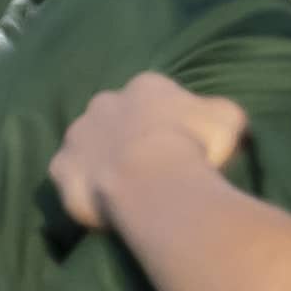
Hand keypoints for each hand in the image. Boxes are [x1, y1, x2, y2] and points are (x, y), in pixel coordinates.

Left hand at [51, 75, 251, 233]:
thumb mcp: (228, 120)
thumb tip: (220, 117)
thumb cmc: (196, 146)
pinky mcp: (61, 168)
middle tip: (148, 168)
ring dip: (101, 161)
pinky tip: (101, 204)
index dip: (166, 123)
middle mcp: (104, 102)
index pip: (153, 98)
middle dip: (126, 136)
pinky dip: (81, 187)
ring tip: (124, 189)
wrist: (153, 179)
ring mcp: (77, 135)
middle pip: (114, 117)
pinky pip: (69, 177)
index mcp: (145, 86)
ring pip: (87, 145)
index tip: (179, 146)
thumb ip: (220, 113)